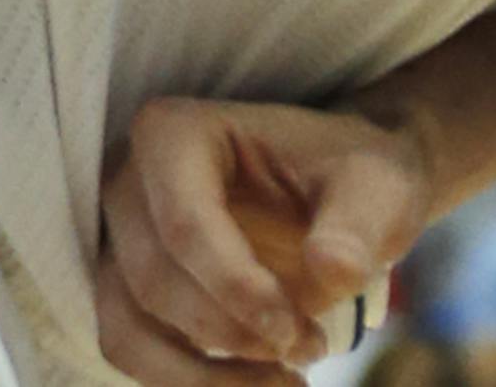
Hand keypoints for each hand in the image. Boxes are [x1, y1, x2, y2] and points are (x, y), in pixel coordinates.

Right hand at [97, 96, 431, 386]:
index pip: (187, 225)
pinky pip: (130, 347)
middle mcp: (129, 180)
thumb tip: (332, 271)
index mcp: (179, 133)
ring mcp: (118, 235)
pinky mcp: (123, 283)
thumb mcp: (377, 183)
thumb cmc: (357, 174)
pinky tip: (254, 384)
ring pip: (131, 329)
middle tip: (307, 351)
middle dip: (230, 333)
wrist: (346, 187)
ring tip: (284, 382)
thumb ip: (358, 222)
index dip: (236, 291)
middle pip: (156, 282)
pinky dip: (187, 381)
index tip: (296, 334)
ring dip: (202, 376)